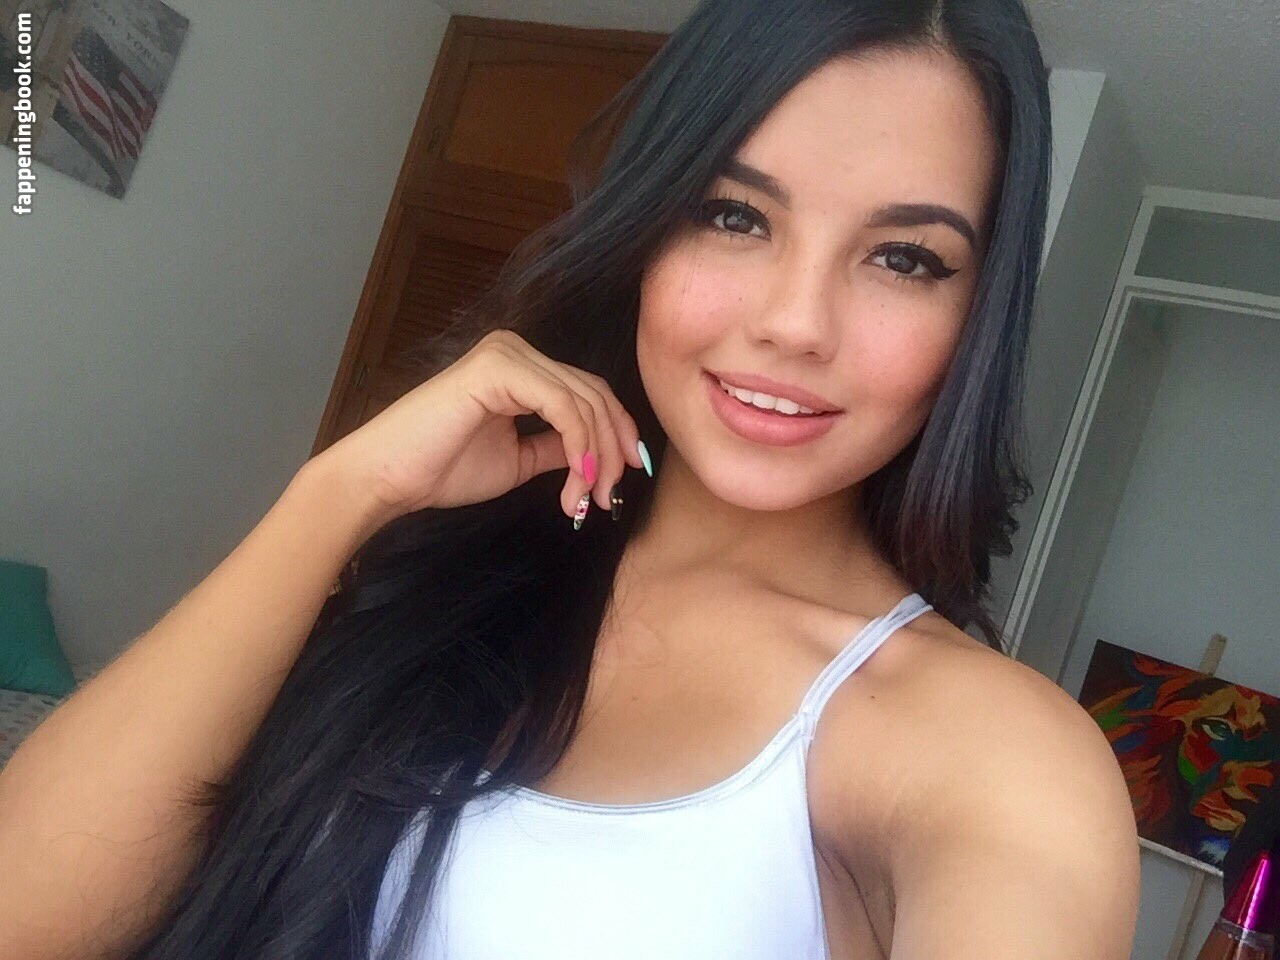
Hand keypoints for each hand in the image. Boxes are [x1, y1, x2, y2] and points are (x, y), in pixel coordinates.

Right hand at [318, 329, 645, 524]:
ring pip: (583, 401)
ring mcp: (507, 353)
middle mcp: (517, 350)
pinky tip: (577, 479)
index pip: (588, 393)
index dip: (617, 433)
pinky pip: (561, 405)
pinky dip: (579, 444)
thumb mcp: (520, 459)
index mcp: (522, 368)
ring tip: (586, 499)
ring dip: (596, 457)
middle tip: (610, 497)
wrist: (388, 479)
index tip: (629, 476)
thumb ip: (558, 448)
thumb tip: (601, 455)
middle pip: (594, 394)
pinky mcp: (498, 368)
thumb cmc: (441, 470)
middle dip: (612, 450)